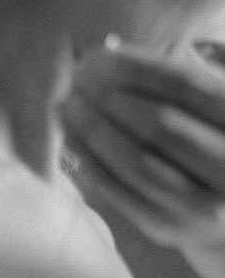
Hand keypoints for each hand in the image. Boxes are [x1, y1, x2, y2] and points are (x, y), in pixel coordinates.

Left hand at [60, 41, 224, 250]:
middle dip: (109, 99)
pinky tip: (71, 140)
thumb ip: (174, 76)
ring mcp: (203, 205)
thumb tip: (109, 48)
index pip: (187, 86)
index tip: (96, 56)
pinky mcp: (171, 228)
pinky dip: (91, 164)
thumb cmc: (212, 137)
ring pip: (138, 163)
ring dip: (94, 132)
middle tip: (75, 80)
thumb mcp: (212, 102)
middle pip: (160, 126)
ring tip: (67, 106)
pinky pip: (122, 194)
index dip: (136, 68)